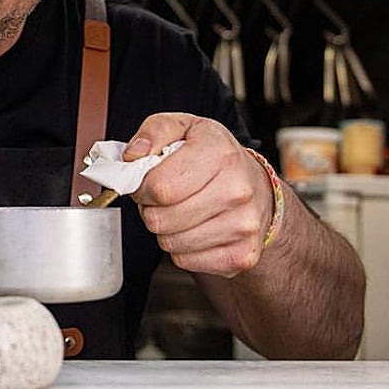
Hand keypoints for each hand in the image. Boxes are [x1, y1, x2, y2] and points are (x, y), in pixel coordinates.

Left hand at [127, 112, 272, 277]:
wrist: (256, 186)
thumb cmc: (213, 156)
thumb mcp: (182, 128)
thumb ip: (153, 133)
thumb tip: (133, 156)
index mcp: (220, 154)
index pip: (159, 187)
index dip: (142, 187)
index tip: (147, 182)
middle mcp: (237, 191)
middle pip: (161, 219)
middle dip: (151, 209)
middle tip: (162, 197)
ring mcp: (243, 226)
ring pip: (170, 243)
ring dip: (166, 229)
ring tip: (179, 210)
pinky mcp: (242, 255)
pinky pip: (185, 261)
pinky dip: (181, 248)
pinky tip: (194, 227)